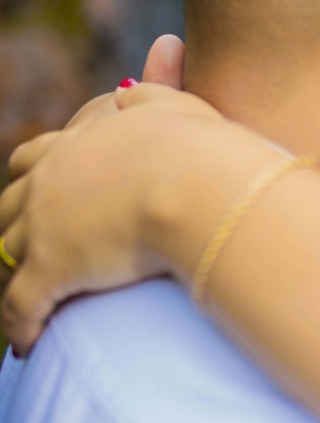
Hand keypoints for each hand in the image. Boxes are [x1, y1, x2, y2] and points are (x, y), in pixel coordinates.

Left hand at [0, 83, 226, 354]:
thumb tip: (136, 80)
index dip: (39, 176)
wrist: (195, 186)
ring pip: (8, 253)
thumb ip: (151, 92)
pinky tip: (29, 342)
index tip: (49, 194)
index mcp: (77, 145)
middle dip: (20, 224)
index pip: (35, 158)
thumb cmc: (197, 148)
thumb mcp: (175, 107)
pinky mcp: (51, 272)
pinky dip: (20, 325)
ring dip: (17, 273)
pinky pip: (19, 307)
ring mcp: (44, 227)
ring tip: (33, 297)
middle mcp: (49, 183)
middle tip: (35, 246)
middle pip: (11, 205)